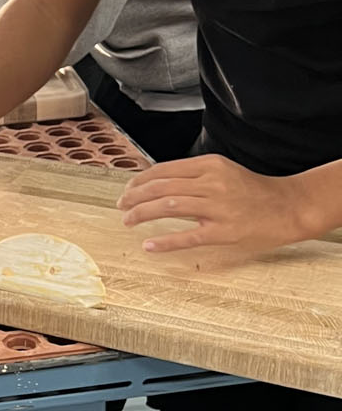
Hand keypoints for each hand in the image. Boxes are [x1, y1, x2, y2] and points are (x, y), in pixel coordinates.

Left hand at [119, 155, 315, 255]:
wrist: (289, 206)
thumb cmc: (254, 191)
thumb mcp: (224, 171)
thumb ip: (194, 175)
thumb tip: (158, 183)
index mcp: (210, 165)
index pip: (164, 170)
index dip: (140, 181)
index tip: (128, 190)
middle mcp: (213, 183)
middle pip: (162, 187)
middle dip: (135, 197)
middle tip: (121, 206)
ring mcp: (219, 208)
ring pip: (169, 207)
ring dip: (142, 214)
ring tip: (128, 220)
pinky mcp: (224, 232)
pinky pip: (188, 236)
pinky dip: (165, 241)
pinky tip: (149, 245)